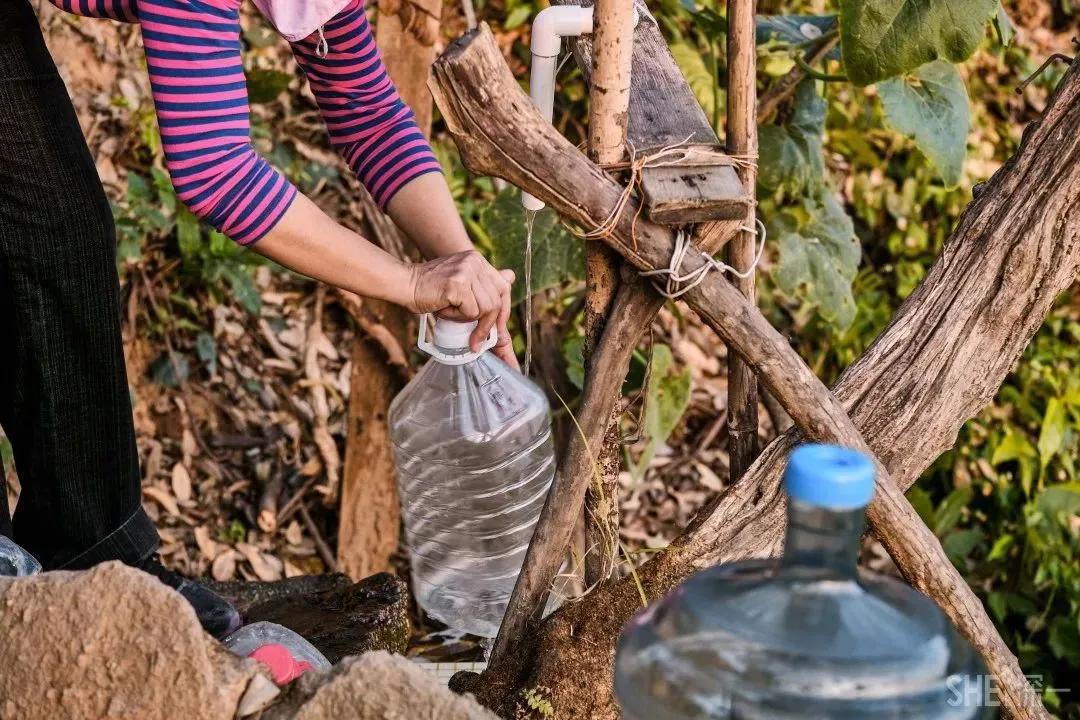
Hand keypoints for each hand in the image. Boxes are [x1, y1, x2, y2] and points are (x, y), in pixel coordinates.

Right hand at [408, 251, 518, 368]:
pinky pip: (471, 312)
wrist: (404, 284)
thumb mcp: (461, 285)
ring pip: (485, 309)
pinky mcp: (458, 284)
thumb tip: (511, 277)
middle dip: (488, 325)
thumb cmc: (430, 290)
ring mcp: (467, 271)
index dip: (502, 312)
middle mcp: (475, 261)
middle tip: (476, 340)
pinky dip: (458, 318)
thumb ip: (483, 284)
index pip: (503, 288)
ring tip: (450, 313)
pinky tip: (444, 309)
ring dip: (469, 319)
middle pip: (496, 301)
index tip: (496, 331)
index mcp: (478, 260)